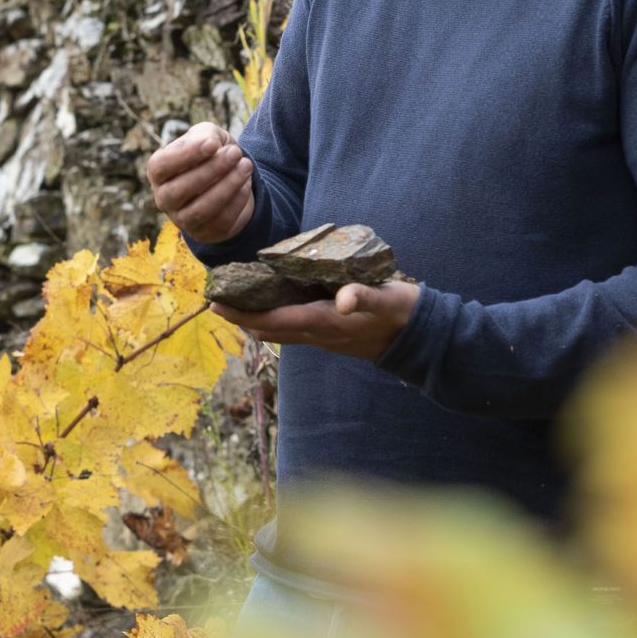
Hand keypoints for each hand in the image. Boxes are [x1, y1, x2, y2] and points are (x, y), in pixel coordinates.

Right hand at [146, 122, 253, 243]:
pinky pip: (221, 220)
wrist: (227, 180)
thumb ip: (206, 136)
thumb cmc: (210, 155)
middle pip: (180, 189)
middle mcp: (164, 199)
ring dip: (227, 186)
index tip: (213, 143)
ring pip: (201, 209)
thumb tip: (210, 144)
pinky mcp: (205, 233)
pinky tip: (246, 183)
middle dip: (212, 170)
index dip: (186, 155)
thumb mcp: (207, 137)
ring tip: (246, 166)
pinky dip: (237, 201)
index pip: (161, 166)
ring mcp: (182, 219)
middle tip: (235, 153)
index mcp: (158, 173)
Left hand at [214, 280, 419, 362]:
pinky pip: (293, 329)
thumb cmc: (402, 313)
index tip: (215, 303)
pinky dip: (275, 318)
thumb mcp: (386, 299)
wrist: (421, 341)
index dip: (241, 313)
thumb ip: (364, 296)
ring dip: (255, 319)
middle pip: (268, 329)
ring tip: (237, 302)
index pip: (272, 319)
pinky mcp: (331, 336)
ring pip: (279, 332)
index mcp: (323, 323)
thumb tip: (344, 299)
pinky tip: (274, 303)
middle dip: (240, 317)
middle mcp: (318, 334)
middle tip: (216, 299)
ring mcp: (323, 338)